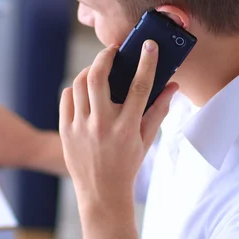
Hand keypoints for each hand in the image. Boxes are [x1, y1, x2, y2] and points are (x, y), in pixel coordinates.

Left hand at [59, 41, 177, 205]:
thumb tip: (172, 86)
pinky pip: (67, 97)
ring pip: (79, 84)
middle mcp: (102, 125)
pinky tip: (84, 90)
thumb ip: (159, 111)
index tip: (148, 46)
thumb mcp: (146, 140)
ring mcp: (80, 127)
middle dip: (104, 57)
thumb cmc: (127, 164)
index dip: (146, 63)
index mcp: (126, 128)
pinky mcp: (65, 130)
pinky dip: (75, 88)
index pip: (139, 87)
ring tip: (98, 70)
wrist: (101, 192)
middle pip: (98, 78)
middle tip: (112, 51)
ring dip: (89, 71)